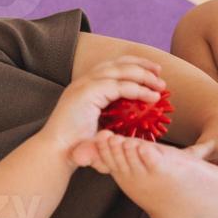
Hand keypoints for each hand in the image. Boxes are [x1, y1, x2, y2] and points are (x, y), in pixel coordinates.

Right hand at [40, 56, 166, 157]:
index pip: (113, 67)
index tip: (154, 74)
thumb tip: (135, 123)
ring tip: (160, 85)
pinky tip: (152, 97)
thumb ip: (115, 122)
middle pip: (117, 62)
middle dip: (142, 64)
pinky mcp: (86, 93)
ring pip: (119, 70)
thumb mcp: (100, 130)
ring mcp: (84, 85)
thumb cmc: (79, 148)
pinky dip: (138, 90)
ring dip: (143, 74)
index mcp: (86, 86)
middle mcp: (84, 81)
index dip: (134, 66)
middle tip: (160, 73)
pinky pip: (119, 86)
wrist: (57, 154)